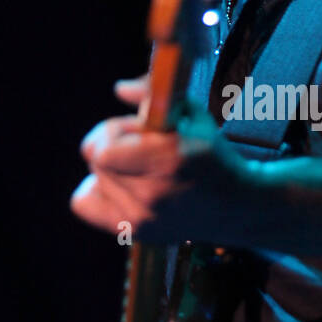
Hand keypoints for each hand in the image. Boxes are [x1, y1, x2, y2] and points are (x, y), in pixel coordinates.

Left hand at [70, 73, 254, 244]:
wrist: (236, 206)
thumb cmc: (214, 157)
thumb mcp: (193, 117)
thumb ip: (153, 96)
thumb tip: (120, 89)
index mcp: (168, 161)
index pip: (103, 148)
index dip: (114, 131)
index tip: (136, 130)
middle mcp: (152, 194)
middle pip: (96, 162)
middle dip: (113, 147)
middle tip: (138, 147)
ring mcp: (143, 218)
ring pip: (94, 179)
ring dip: (110, 169)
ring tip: (139, 168)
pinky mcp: (136, 232)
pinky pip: (84, 203)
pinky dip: (97, 190)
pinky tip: (122, 185)